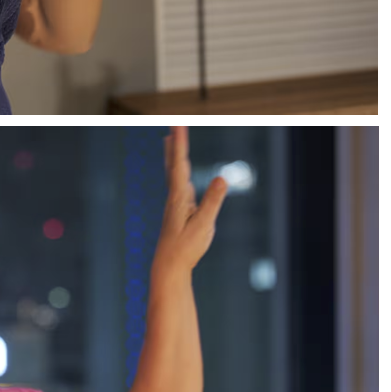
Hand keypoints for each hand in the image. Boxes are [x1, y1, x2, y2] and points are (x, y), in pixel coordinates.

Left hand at [151, 127, 227, 284]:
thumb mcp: (204, 225)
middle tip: (173, 124)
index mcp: (179, 196)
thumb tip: (222, 178)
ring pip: (173, 172)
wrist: (168, 267)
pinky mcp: (177, 211)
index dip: (180, 143)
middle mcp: (174, 196)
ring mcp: (174, 204)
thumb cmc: (186, 248)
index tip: (178, 124)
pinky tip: (180, 174)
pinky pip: (177, 183)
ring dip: (173, 154)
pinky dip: (177, 170)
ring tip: (168, 139)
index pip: (180, 164)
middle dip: (175, 143)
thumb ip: (213, 201)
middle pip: (173, 163)